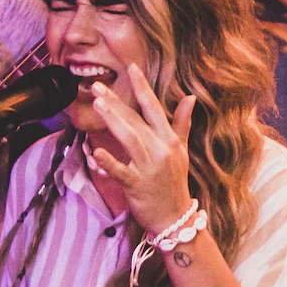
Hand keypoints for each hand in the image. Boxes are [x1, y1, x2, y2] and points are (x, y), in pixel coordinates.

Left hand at [89, 63, 196, 233]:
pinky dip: (109, 162)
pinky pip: (121, 172)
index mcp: (169, 140)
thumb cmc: (174, 183)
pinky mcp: (137, 186)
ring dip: (113, 120)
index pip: (154, 108)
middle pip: (136, 121)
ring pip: (129, 139)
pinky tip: (95, 152)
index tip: (131, 68)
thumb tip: (190, 97)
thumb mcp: (180, 151)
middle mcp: (161, 150)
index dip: (142, 87)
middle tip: (97, 85)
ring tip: (97, 104)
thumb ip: (182, 123)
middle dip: (116, 102)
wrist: (176, 218)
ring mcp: (149, 168)